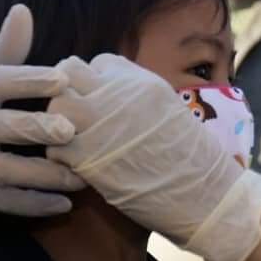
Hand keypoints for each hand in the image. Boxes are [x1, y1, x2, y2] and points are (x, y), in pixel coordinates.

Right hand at [0, 5, 82, 243]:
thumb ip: (5, 51)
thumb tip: (24, 10)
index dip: (28, 79)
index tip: (63, 77)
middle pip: (1, 128)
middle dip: (35, 129)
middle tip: (71, 129)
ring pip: (5, 170)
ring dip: (45, 176)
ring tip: (82, 177)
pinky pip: (4, 202)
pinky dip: (33, 205)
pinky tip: (64, 205)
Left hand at [47, 54, 260, 260]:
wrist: (206, 197)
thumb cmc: (196, 163)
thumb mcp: (172, 113)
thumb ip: (140, 99)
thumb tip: (117, 96)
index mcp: (142, 84)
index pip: (99, 64)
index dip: (96, 84)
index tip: (102, 105)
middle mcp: (118, 95)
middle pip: (68, 72)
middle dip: (69, 92)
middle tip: (79, 120)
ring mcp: (100, 123)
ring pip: (54, 106)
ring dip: (59, 123)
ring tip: (77, 143)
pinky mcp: (88, 157)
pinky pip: (54, 146)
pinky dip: (62, 157)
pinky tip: (81, 168)